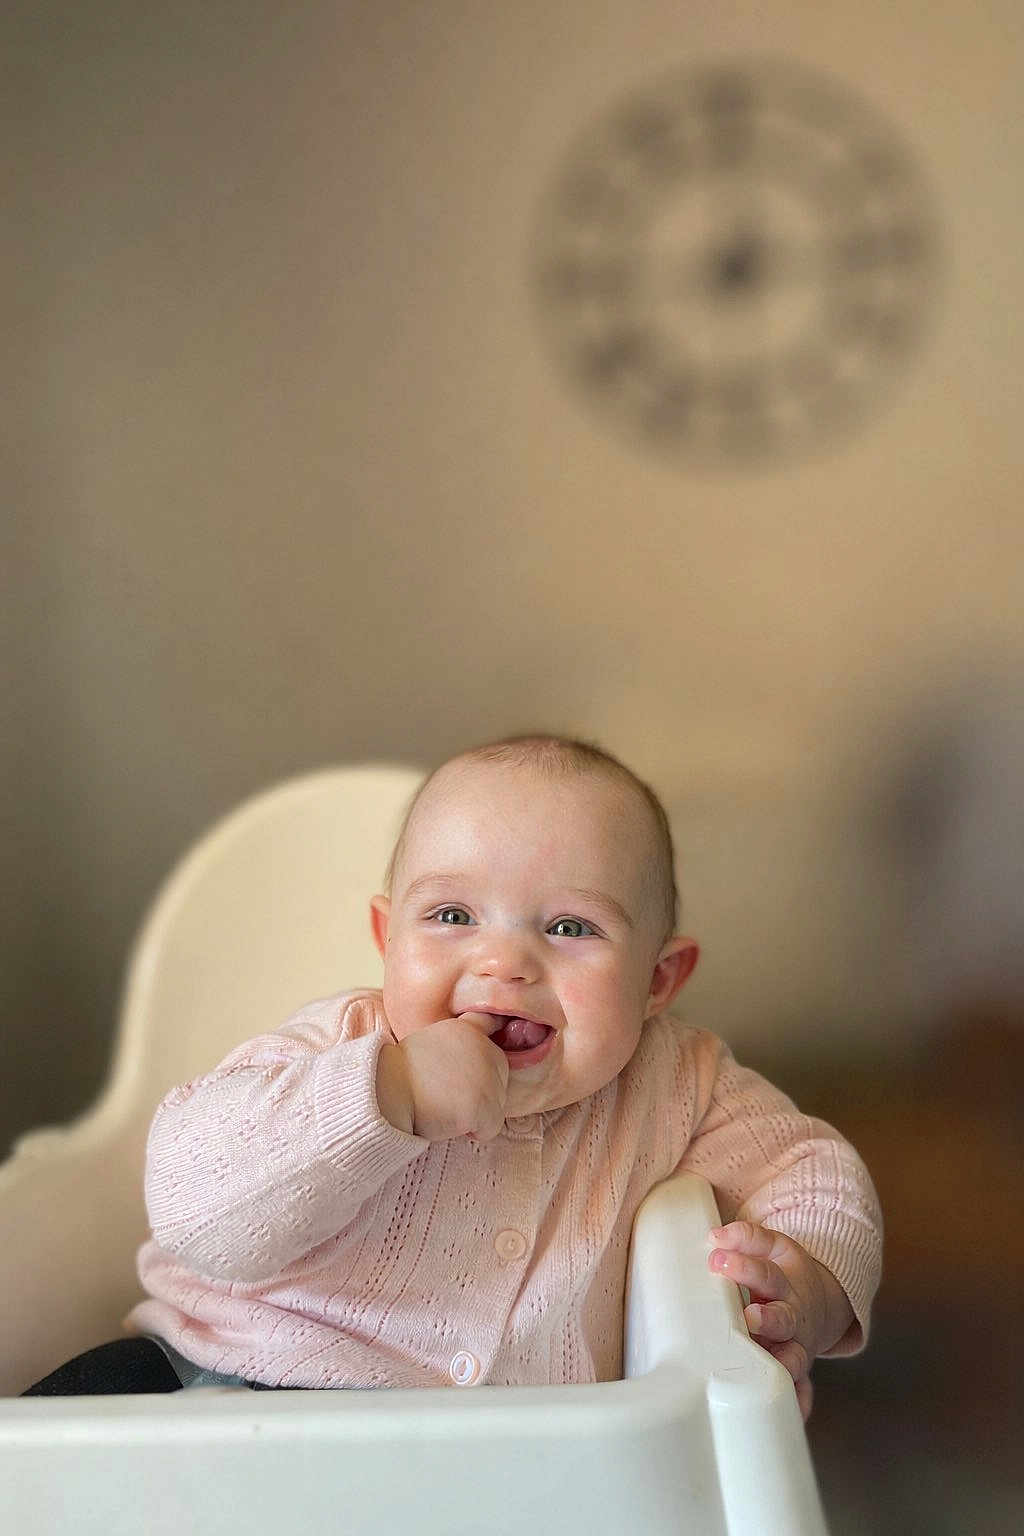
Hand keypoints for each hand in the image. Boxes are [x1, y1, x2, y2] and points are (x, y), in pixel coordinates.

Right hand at [376, 1013, 509, 1141]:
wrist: (382, 1092)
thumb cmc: (399, 1077)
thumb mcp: (430, 1044)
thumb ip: (458, 1048)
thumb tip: (473, 1066)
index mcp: (467, 1029)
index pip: (495, 1024)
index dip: (491, 1044)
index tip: (489, 1052)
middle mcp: (482, 1047)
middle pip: (502, 1078)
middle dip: (481, 1093)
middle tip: (446, 1095)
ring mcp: (485, 1075)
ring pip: (498, 1107)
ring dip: (475, 1115)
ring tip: (443, 1106)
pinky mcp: (482, 1103)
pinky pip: (490, 1128)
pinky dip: (474, 1133)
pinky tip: (448, 1120)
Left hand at [708, 1221, 854, 1420]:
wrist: (819, 1303)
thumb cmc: (783, 1273)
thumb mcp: (773, 1247)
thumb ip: (746, 1238)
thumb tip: (715, 1237)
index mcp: (785, 1283)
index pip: (764, 1273)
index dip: (742, 1266)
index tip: (717, 1258)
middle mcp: (793, 1316)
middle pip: (781, 1318)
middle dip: (767, 1320)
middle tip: (749, 1317)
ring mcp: (796, 1346)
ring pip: (793, 1358)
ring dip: (783, 1363)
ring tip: (772, 1367)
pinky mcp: (796, 1369)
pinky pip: (802, 1390)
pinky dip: (800, 1401)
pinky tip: (795, 1413)